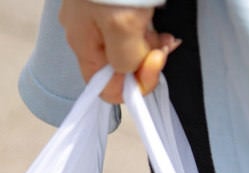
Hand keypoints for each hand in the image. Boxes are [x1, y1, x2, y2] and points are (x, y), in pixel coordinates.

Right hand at [59, 0, 179, 103]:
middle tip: (163, 47)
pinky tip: (155, 20)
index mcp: (83, 45)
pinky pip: (129, 27)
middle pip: (120, 69)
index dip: (135, 86)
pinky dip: (145, 29)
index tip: (153, 65)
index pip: (107, 89)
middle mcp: (87, 34)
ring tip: (164, 35)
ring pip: (128, 48)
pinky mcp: (107, 5)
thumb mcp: (122, 27)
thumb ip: (126, 60)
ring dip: (150, 46)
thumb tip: (131, 72)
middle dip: (147, 62)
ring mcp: (96, 18)